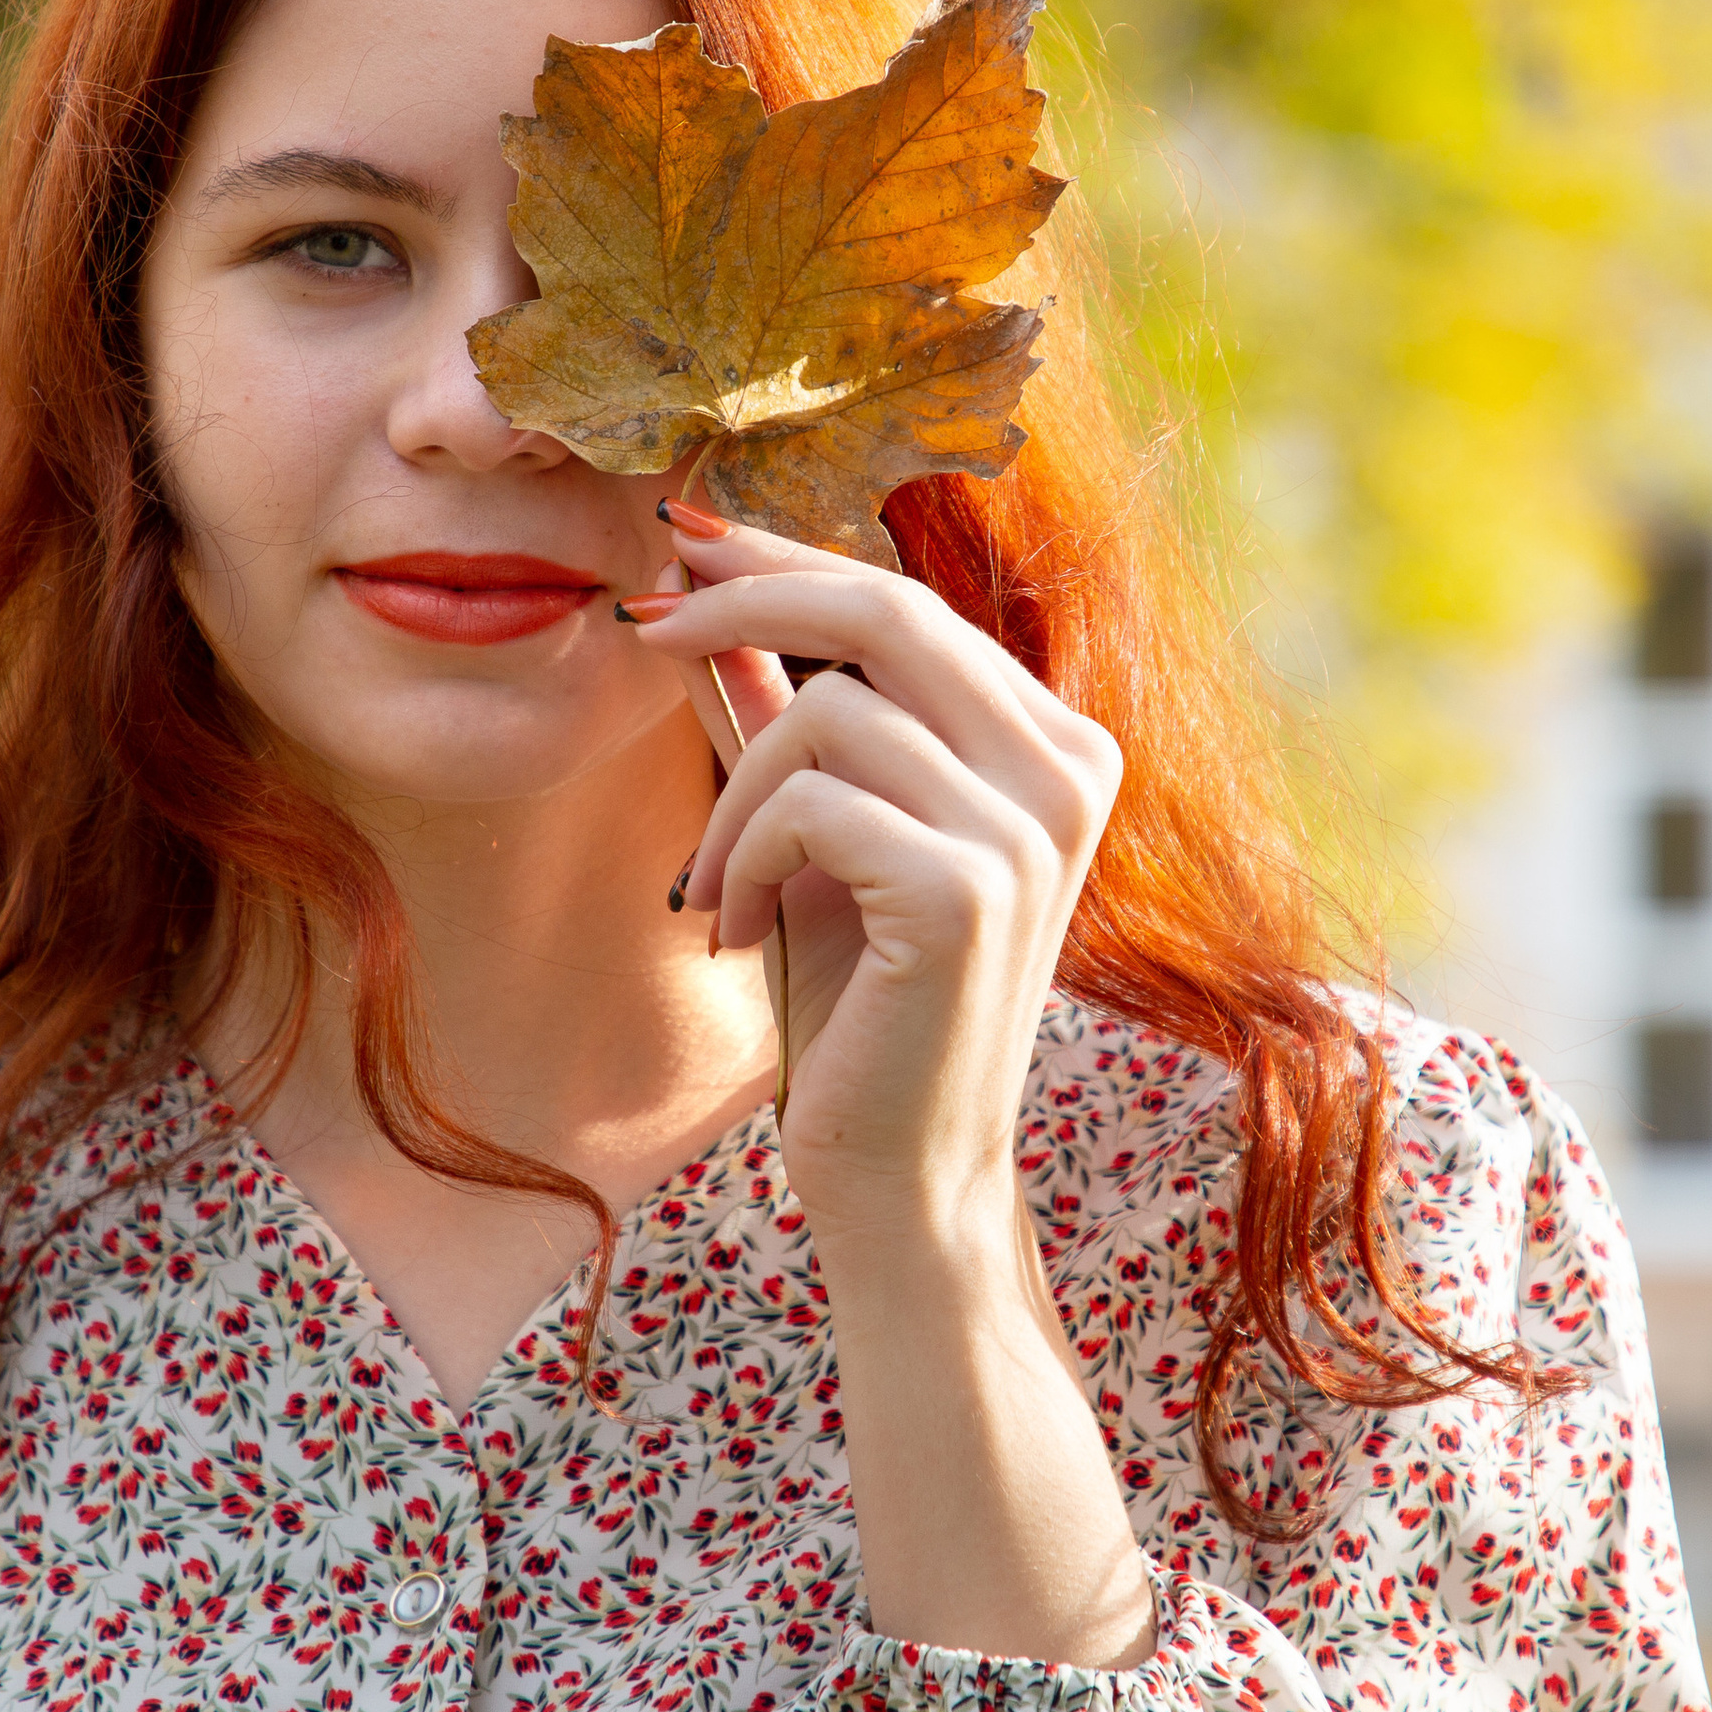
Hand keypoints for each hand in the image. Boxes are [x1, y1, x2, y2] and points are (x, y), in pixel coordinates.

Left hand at [618, 504, 1123, 1254]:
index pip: (910, 601)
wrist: (902, 1171)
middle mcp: (1067, 769)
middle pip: (883, 606)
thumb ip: (784, 713)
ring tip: (714, 884)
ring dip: (732, 793)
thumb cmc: (860, 1002)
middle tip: (644, 626)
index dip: (787, 558)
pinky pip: (808, 801)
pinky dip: (742, 856)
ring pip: (828, 709)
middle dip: (744, 600)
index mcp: (1054, 743)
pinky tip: (737, 926)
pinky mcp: (967, 888)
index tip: (685, 541)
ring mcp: (1028, 828)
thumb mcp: (817, 832)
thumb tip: (703, 596)